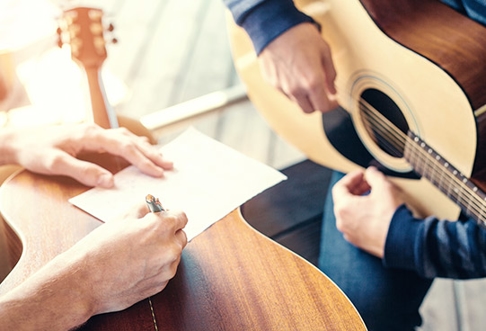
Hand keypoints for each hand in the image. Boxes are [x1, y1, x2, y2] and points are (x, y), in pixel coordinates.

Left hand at [4, 123, 172, 187]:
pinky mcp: (93, 137)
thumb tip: (110, 182)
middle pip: (131, 140)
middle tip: (171, 165)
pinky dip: (135, 146)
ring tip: (164, 159)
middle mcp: (96, 130)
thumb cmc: (35, 152)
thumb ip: (83, 171)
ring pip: (128, 138)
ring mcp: (95, 132)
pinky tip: (142, 150)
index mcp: (90, 135)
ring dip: (146, 149)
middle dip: (152, 153)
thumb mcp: (55, 164)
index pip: (123, 147)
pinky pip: (120, 140)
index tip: (158, 172)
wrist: (18, 140)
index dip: (142, 160)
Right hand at [69, 204, 187, 313]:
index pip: (182, 216)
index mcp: (162, 227)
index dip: (170, 215)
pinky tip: (136, 266)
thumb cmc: (100, 247)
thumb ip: (145, 208)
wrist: (84, 281)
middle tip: (148, 234)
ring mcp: (167, 269)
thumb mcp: (122, 217)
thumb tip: (156, 207)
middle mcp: (170, 248)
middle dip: (168, 233)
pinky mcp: (161, 285)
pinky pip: (165, 270)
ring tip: (138, 252)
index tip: (162, 217)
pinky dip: (156, 267)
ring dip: (163, 251)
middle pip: (180, 235)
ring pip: (174, 254)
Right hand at [259, 22, 337, 112]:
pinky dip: (292, 89)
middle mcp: (296, 89)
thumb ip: (331, 74)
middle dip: (317, 104)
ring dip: (304, 97)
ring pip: (296, 102)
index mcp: (312, 82)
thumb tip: (333, 89)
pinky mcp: (273, 84)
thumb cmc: (299, 36)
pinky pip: (285, 93)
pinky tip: (294, 75)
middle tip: (322, 94)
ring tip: (306, 80)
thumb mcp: (324, 51)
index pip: (323, 107)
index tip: (333, 101)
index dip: (331, 105)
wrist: (275, 28)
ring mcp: (282, 88)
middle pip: (309, 110)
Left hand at [331, 167, 402, 256]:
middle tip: (368, 183)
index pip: (340, 187)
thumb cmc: (392, 216)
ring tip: (373, 196)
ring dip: (359, 202)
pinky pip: (356, 225)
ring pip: (349, 213)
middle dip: (355, 189)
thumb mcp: (384, 188)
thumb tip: (371, 173)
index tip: (361, 174)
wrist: (403, 242)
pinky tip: (376, 212)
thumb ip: (374, 176)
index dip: (351, 178)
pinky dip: (362, 215)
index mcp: (343, 208)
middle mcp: (342, 222)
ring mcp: (350, 233)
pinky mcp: (359, 242)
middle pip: (343, 200)